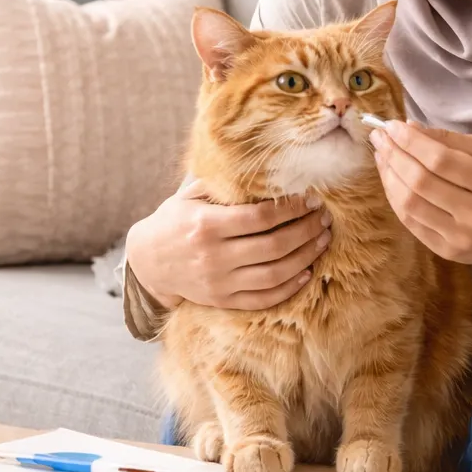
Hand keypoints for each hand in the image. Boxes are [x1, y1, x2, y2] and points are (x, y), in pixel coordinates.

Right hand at [124, 179, 331, 310]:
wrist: (148, 262)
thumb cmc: (174, 221)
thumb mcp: (189, 197)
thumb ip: (222, 186)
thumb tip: (265, 169)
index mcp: (206, 226)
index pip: (261, 217)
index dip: (292, 208)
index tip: (310, 199)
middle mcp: (214, 256)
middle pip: (274, 245)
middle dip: (306, 230)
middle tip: (324, 218)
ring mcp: (219, 283)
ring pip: (274, 274)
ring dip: (305, 257)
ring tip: (322, 240)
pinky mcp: (223, 301)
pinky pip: (263, 299)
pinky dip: (289, 288)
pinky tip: (306, 272)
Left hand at [368, 121, 471, 267]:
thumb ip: (451, 140)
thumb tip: (410, 127)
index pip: (441, 160)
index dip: (411, 142)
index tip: (392, 126)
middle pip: (421, 182)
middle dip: (394, 155)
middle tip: (379, 136)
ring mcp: (460, 237)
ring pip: (410, 204)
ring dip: (388, 175)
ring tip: (381, 155)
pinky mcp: (446, 252)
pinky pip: (410, 222)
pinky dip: (394, 196)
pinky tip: (390, 178)